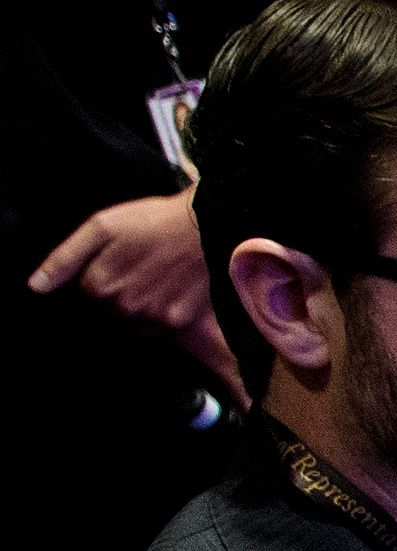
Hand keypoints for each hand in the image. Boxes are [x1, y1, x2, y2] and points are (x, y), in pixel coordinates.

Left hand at [30, 192, 238, 387]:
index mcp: (99, 285)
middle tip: (135, 269)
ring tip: (151, 279)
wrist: (206, 225)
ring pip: (129, 323)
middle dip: (114, 295)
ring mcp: (152, 317)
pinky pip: (155, 329)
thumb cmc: (153, 221)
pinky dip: (156, 314)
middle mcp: (124, 307)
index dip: (96, 279)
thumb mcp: (100, 227)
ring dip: (134, 307)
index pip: (84, 297)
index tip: (114, 264)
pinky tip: (165, 291)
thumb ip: (64, 259)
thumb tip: (37, 286)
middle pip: (105, 313)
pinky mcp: (177, 322)